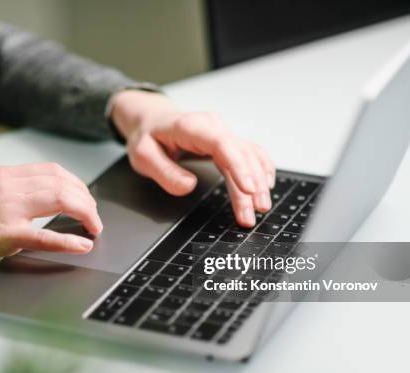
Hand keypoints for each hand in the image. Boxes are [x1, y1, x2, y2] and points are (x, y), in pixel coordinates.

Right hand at [0, 163, 101, 285]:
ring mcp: (6, 207)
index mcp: (2, 175)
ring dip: (85, 214)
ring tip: (94, 228)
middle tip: (95, 217)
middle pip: (63, 182)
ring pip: (61, 199)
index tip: (86, 198)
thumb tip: (37, 214)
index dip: (77, 185)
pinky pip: (46, 234)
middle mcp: (7, 185)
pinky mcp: (4, 234)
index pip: (52, 171)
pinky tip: (82, 244)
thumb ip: (10, 198)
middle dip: (87, 200)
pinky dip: (69, 240)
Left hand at [110, 90, 275, 226]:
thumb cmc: (147, 137)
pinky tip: (266, 187)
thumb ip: (164, 172)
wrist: (151, 121)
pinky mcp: (227, 142)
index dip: (238, 166)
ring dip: (258, 182)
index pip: (222, 143)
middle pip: (240, 154)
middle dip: (250, 186)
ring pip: (249, 156)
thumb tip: (188, 186)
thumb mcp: (143, 156)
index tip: (248, 189)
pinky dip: (260, 170)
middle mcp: (212, 126)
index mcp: (191, 126)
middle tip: (252, 214)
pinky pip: (250, 154)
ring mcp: (222, 133)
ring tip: (261, 208)